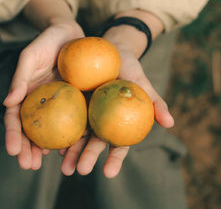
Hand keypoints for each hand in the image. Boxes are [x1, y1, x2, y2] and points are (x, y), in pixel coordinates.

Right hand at [3, 20, 83, 169]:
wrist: (71, 34)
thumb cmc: (47, 41)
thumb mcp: (30, 56)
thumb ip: (20, 78)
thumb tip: (7, 103)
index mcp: (26, 95)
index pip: (16, 119)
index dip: (12, 135)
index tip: (12, 151)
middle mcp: (41, 104)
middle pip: (33, 131)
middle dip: (29, 150)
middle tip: (28, 166)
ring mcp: (60, 105)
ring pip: (54, 131)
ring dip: (51, 149)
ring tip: (54, 165)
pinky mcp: (79, 102)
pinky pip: (76, 121)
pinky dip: (74, 136)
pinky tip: (76, 148)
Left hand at [57, 41, 173, 177]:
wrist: (111, 48)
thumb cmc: (130, 67)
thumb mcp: (142, 82)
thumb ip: (155, 101)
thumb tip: (171, 123)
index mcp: (119, 121)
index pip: (119, 144)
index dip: (115, 159)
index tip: (108, 173)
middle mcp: (102, 121)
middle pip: (94, 143)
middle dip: (87, 158)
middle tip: (80, 171)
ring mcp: (86, 113)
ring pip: (77, 135)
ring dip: (70, 152)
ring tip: (62, 166)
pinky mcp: (72, 102)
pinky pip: (64, 117)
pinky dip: (58, 130)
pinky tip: (49, 141)